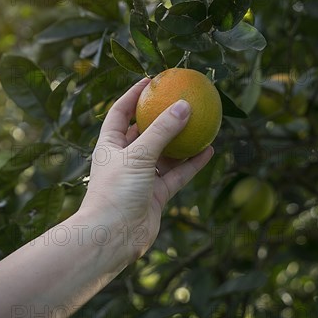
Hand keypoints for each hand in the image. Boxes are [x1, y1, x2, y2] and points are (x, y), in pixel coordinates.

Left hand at [79, 77, 213, 260]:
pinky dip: (191, 163)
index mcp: (110, 145)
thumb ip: (162, 130)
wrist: (113, 237)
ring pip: (165, 154)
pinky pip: (177, 174)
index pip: (120, 112)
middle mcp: (125, 159)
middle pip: (145, 131)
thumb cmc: (116, 191)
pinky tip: (208, 150)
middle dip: (161, 117)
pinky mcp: (155, 195)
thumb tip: (185, 105)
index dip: (133, 95)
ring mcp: (141, 178)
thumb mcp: (138, 155)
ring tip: (201, 123)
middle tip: (181, 99)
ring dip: (181, 141)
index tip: (152, 80)